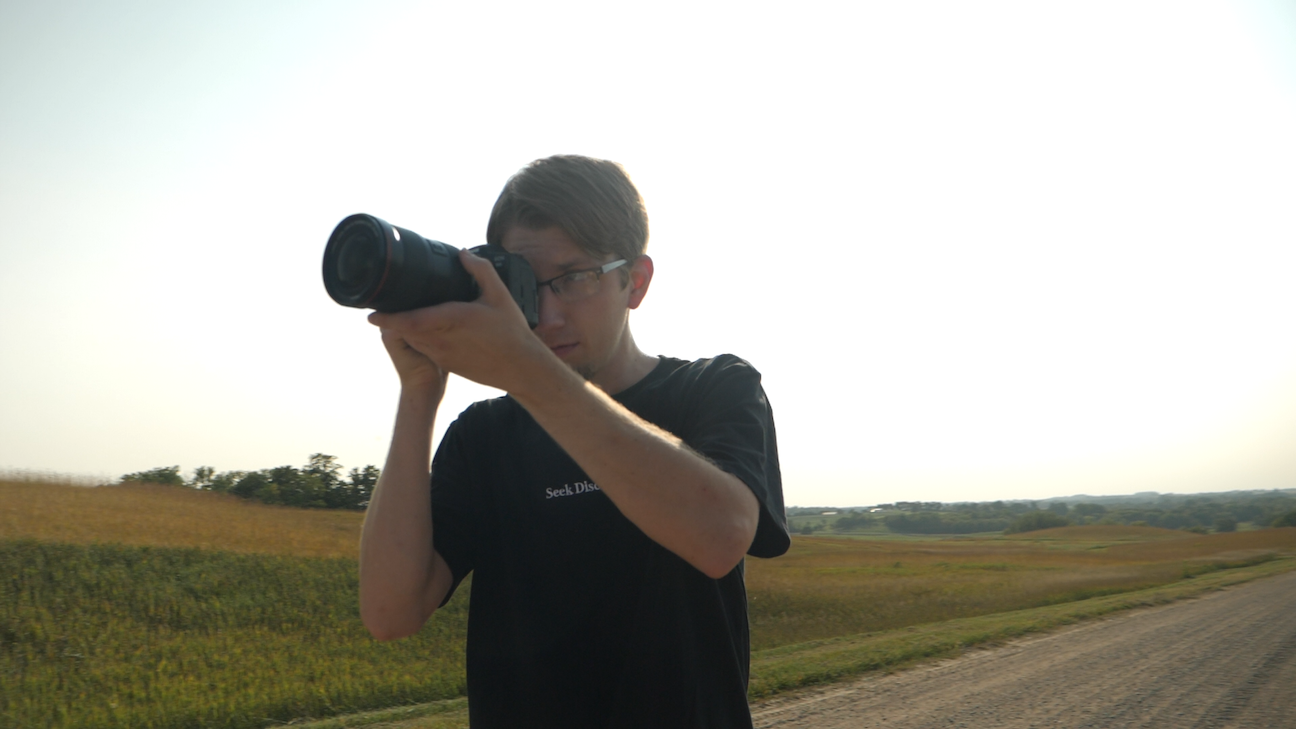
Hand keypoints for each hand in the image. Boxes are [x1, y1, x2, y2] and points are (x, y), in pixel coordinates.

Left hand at [368, 249, 552, 393]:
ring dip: (409, 329)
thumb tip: (463, 254)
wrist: (520, 368)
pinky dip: (422, 339)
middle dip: (396, 318)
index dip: (386, 318)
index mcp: (449, 320)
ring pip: (415, 340)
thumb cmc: (511, 332)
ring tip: (409, 314)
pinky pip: (426, 350)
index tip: (369, 314)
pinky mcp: (448, 364)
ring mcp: (442, 355)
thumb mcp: (499, 295)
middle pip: (406, 329)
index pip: (408, 320)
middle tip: (390, 304)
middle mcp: (441, 340)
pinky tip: (433, 330)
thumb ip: (480, 270)